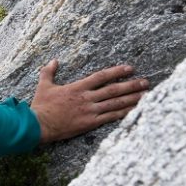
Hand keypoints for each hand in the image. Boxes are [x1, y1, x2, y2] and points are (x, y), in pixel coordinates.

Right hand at [31, 61, 148, 143]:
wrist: (39, 125)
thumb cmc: (41, 106)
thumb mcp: (43, 85)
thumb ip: (49, 72)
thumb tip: (54, 60)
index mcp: (77, 87)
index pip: (101, 76)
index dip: (116, 71)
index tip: (130, 68)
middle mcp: (87, 98)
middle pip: (113, 89)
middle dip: (131, 85)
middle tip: (146, 82)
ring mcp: (90, 111)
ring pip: (115, 103)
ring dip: (132, 99)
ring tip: (146, 95)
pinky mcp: (90, 123)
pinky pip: (110, 118)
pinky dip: (123, 113)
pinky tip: (134, 111)